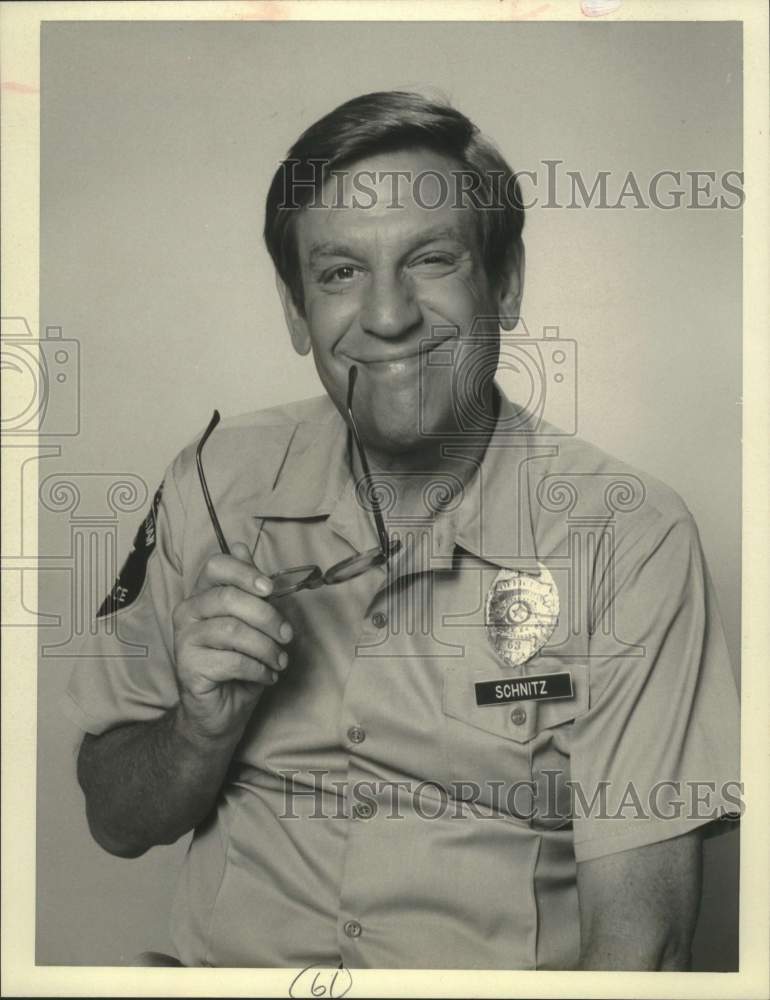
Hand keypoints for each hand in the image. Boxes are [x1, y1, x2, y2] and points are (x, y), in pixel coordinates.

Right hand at [171, 542, 292, 744]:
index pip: (216, 566)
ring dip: (267, 648)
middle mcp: (187, 612)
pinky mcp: (188, 667)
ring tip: (279, 661)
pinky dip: (259, 669)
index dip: (246, 572)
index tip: (271, 590)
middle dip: (268, 617)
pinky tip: (266, 676)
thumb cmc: (237, 664)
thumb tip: (242, 546)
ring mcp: (184, 640)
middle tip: (287, 636)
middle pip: (230, 598)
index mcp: (202, 595)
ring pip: (234, 631)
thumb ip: (247, 588)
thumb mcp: (250, 622)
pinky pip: (232, 660)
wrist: (219, 712)